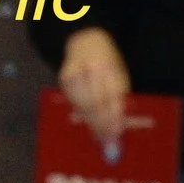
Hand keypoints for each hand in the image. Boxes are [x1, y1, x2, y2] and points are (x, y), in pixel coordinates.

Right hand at [59, 28, 130, 151]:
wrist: (86, 41)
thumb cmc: (108, 64)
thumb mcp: (119, 76)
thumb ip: (119, 102)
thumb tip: (117, 131)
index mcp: (110, 66)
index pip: (113, 95)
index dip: (114, 116)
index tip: (117, 134)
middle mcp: (92, 67)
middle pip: (96, 102)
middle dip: (102, 124)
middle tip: (107, 140)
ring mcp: (76, 71)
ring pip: (83, 104)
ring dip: (91, 122)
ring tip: (99, 135)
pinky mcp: (63, 77)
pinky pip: (73, 101)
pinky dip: (81, 113)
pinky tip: (88, 120)